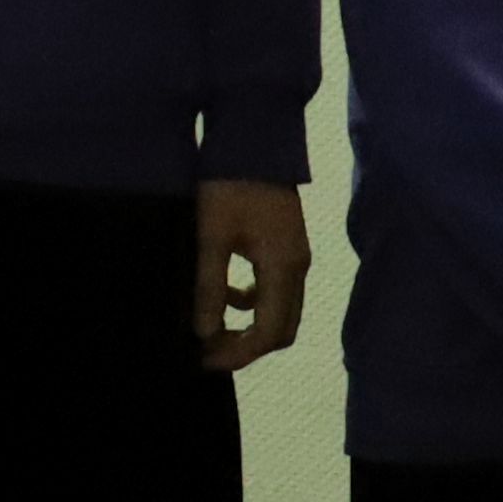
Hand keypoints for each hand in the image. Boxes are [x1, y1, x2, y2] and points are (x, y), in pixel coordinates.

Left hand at [189, 178, 311, 372]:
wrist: (253, 141)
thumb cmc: (230, 185)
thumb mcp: (211, 237)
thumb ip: (210, 287)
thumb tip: (205, 331)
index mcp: (282, 267)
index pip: (269, 332)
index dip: (239, 354)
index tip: (206, 360)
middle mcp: (297, 267)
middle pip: (281, 329)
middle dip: (246, 347)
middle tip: (208, 351)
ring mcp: (296, 256)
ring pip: (280, 311)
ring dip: (250, 327)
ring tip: (211, 329)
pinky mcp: (288, 246)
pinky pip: (276, 290)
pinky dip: (254, 304)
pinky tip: (225, 294)